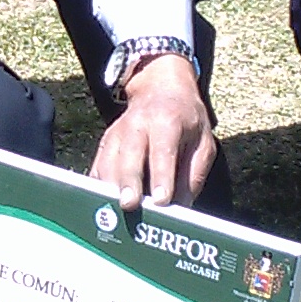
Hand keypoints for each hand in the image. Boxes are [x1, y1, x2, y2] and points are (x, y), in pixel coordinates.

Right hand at [91, 55, 217, 209]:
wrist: (161, 89)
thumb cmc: (186, 119)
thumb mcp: (203, 141)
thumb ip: (193, 174)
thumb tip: (182, 208)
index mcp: (167, 121)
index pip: (163, 151)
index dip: (162, 177)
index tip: (162, 200)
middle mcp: (138, 124)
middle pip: (130, 155)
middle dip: (129, 182)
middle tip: (130, 205)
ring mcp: (117, 133)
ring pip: (108, 162)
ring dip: (111, 188)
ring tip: (116, 212)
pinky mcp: (105, 143)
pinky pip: (98, 167)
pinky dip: (98, 187)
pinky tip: (102, 204)